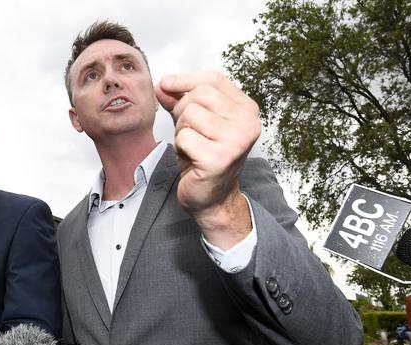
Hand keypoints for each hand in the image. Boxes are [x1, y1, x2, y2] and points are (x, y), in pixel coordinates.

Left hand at [155, 71, 259, 247]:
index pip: (213, 80)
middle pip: (199, 95)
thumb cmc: (205, 159)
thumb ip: (179, 101)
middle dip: (181, 111)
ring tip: (191, 146)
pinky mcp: (219, 158)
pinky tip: (191, 158)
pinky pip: (184, 137)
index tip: (166, 85)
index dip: (185, 80)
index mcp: (246, 110)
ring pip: (190, 115)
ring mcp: (236, 141)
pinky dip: (180, 147)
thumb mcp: (194, 123)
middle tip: (187, 132)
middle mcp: (247, 123)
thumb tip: (163, 84)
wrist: (212, 198)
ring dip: (181, 131)